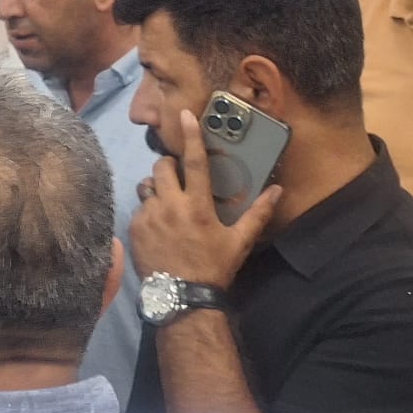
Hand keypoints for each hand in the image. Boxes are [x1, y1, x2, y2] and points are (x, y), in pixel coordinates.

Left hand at [129, 110, 279, 288]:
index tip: (185, 114)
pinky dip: (147, 211)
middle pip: (161, 167)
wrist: (182, 298)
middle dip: (168, 166)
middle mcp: (169, 205)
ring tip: (165, 202)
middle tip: (177, 177)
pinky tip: (156, 225)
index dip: (191, 136)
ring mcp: (148, 217)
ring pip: (145, 187)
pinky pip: (138, 209)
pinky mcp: (134, 229)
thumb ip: (258, 214)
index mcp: (197, 205)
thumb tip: (278, 190)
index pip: (195, 162)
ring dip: (155, 189)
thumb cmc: (214, 268)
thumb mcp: (239, 242)